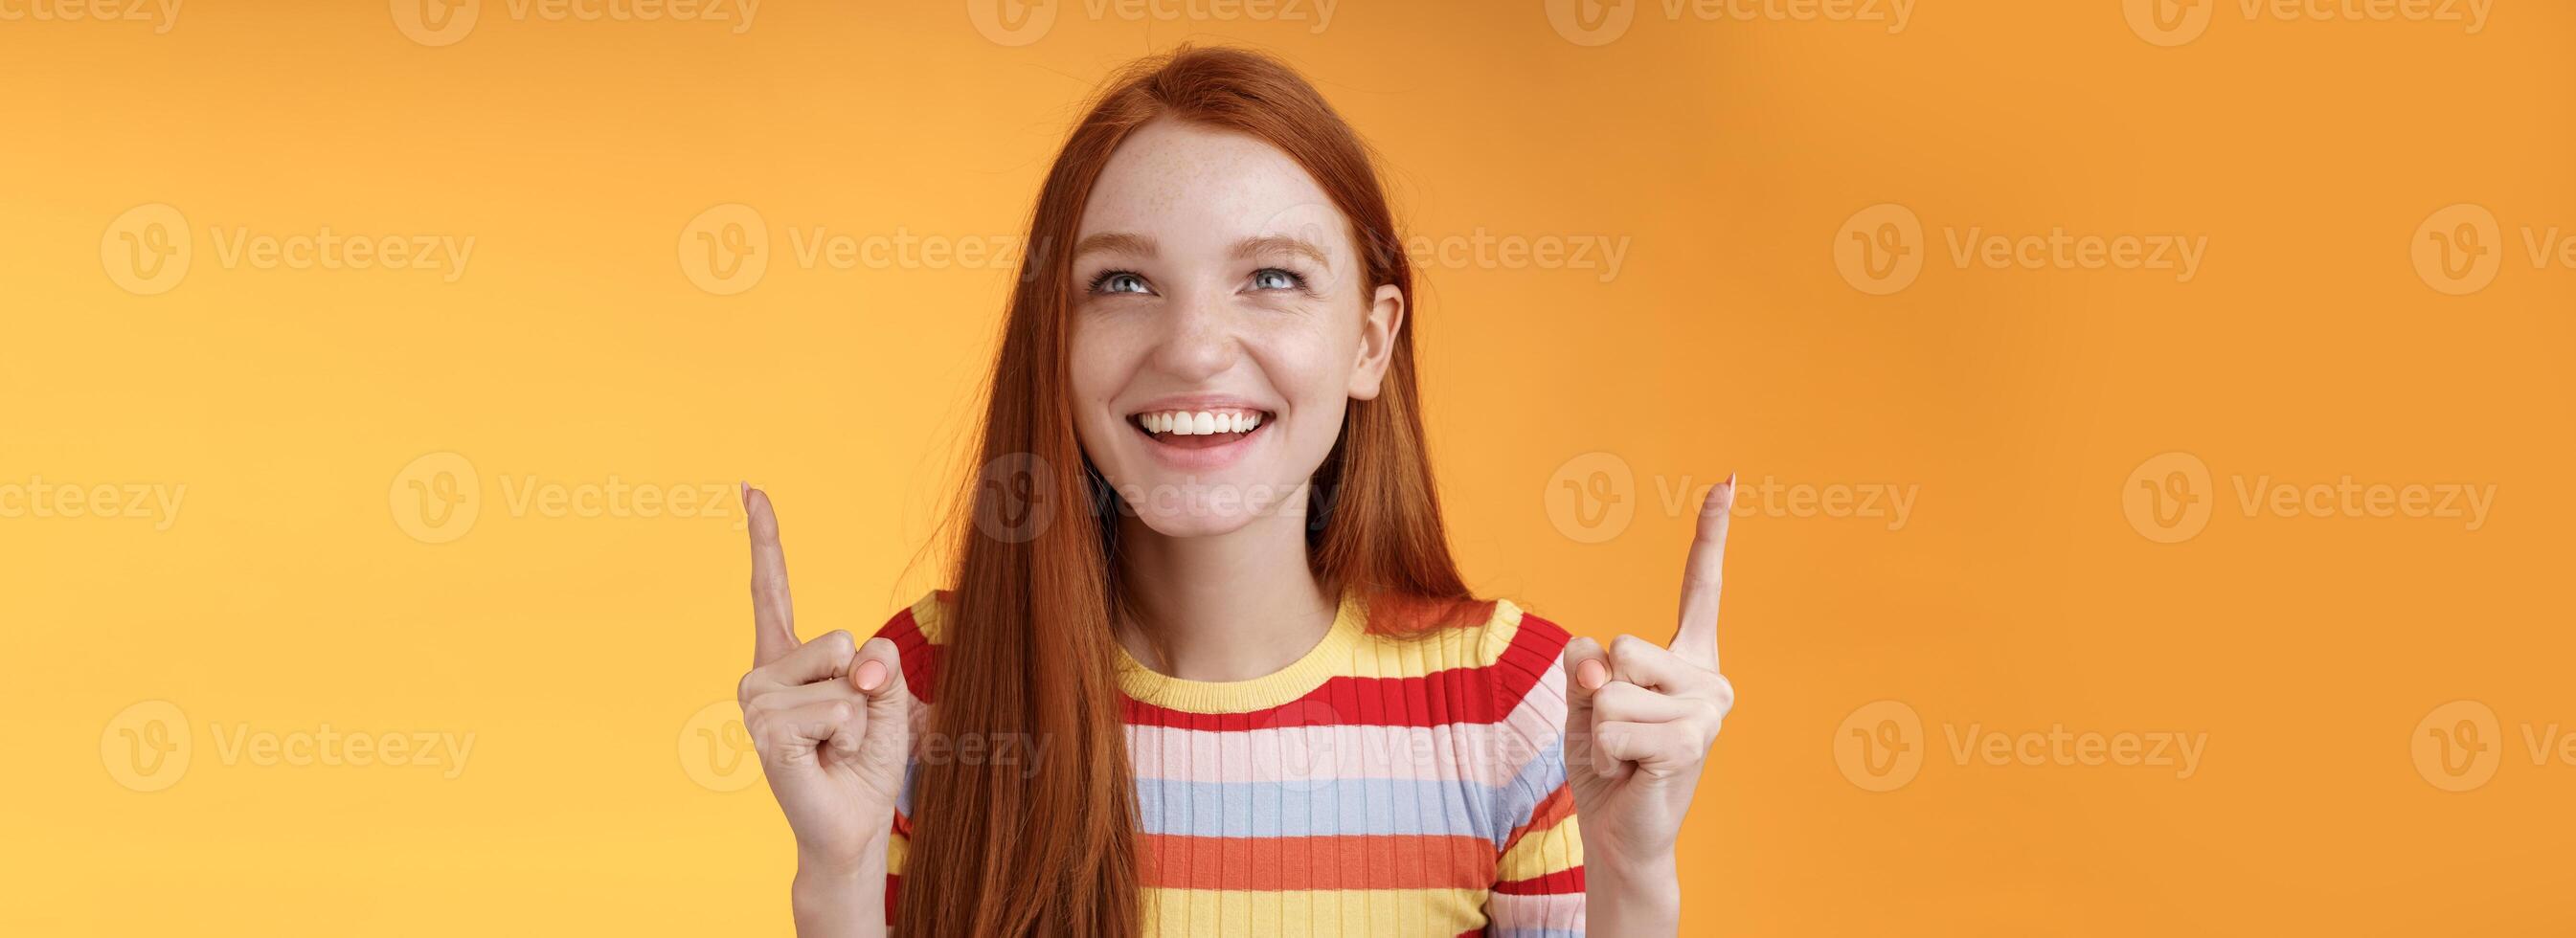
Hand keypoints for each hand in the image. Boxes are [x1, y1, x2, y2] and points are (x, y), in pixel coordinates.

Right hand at [735, 486, 911, 874]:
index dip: (763, 536)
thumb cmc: (864, 757)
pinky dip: (852, 736)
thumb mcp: (886, 695)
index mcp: (786, 656)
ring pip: (843, 677)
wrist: (852, 822)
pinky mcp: (767, 731)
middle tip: (844, 729)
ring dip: (859, 718)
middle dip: (864, 685)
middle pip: (840, 638)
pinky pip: (839, 708)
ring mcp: (757, 701)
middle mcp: (762, 672)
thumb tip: (857, 665)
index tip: (750, 487)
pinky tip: (826, 758)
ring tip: (834, 746)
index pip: (770, 587)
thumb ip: (878, 662)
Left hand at [1562, 474, 1736, 869]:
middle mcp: (1709, 677)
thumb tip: (1598, 663)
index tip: (1729, 480)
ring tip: (1625, 758)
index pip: (1700, 587)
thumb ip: (1585, 665)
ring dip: (1598, 732)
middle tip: (1620, 736)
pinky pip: (1611, 725)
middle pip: (1621, 647)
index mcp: (1687, 658)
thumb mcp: (1583, 698)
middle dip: (1598, 695)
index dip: (1712, 533)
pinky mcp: (1691, 743)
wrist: (1620, 834)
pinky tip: (1630, 774)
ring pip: (1610, 691)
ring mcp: (1707, 711)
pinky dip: (1603, 754)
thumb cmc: (1607, 763)